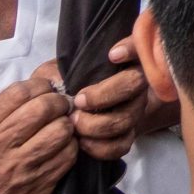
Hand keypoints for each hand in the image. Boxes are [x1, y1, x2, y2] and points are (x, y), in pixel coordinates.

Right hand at [0, 75, 75, 193]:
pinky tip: (63, 150)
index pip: (20, 91)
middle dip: (60, 103)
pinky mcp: (39, 182)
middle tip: (62, 107)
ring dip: (68, 127)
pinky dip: (71, 148)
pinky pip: (69, 154)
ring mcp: (20, 165)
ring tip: (62, 130)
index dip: (41, 86)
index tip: (48, 91)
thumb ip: (4, 112)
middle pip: (45, 106)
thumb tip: (42, 87)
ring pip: (61, 129)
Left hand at [67, 40, 157, 159]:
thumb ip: (59, 71)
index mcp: (121, 60)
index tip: (112, 55)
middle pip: (135, 83)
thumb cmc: (62, 84)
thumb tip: (59, 80)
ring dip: (97, 124)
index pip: (137, 46)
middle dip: (105, 94)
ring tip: (74, 123)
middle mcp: (135, 82)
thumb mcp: (57, 71)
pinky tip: (82, 142)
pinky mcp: (128, 135)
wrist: (68, 113)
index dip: (131, 49)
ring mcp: (134, 109)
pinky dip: (100, 147)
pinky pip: (122, 145)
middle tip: (79, 100)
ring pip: (126, 118)